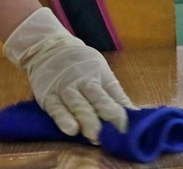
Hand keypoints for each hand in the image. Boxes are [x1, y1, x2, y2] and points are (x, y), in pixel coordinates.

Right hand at [3, 7, 132, 142]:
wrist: (49, 47)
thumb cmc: (81, 64)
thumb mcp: (100, 70)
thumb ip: (113, 93)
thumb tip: (133, 115)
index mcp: (101, 75)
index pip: (115, 93)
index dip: (123, 110)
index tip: (131, 125)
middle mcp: (84, 81)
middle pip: (98, 98)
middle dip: (108, 114)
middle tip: (116, 132)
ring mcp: (66, 89)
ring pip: (78, 105)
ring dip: (87, 121)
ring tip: (95, 136)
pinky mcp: (49, 97)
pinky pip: (56, 109)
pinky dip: (64, 119)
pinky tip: (71, 130)